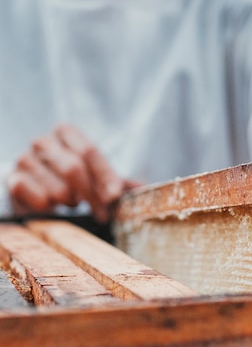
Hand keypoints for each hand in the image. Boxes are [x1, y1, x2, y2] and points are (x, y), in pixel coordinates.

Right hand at [6, 124, 138, 221]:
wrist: (35, 188)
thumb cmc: (74, 180)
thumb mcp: (98, 177)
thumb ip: (119, 182)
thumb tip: (143, 189)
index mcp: (66, 132)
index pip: (89, 151)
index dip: (105, 175)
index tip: (115, 197)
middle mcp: (43, 142)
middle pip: (74, 168)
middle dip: (93, 195)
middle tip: (104, 213)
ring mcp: (24, 159)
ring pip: (57, 187)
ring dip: (71, 201)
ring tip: (74, 203)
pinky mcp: (12, 180)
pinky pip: (35, 196)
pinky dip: (49, 206)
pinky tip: (53, 206)